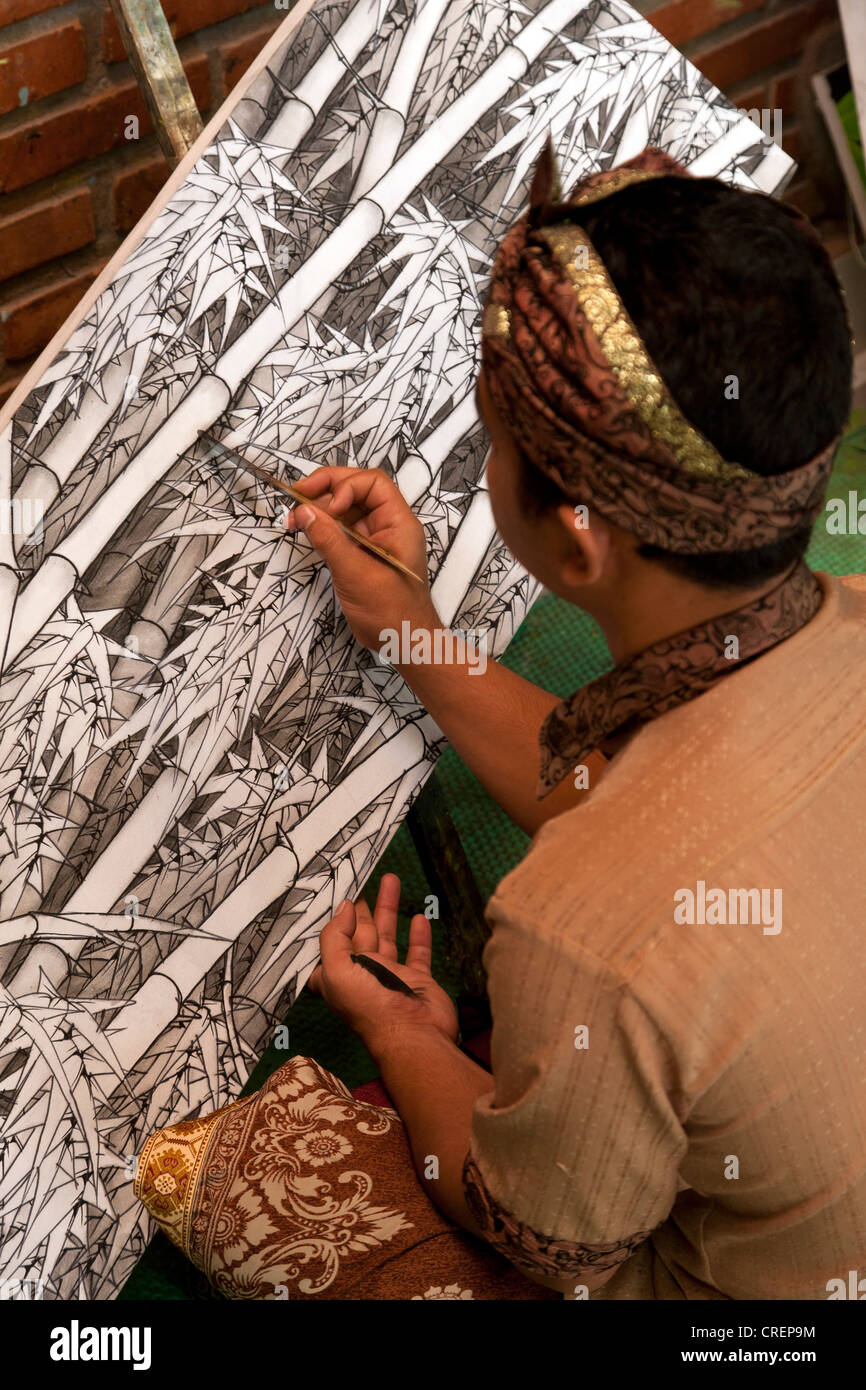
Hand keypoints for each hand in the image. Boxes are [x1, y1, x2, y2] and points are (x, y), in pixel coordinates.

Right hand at [284, 466, 439, 651]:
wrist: (405, 643)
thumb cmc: (394, 613)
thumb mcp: (356, 573)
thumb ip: (329, 540)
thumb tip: (304, 512)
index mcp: (399, 524)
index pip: (372, 484)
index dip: (344, 487)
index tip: (326, 508)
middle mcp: (389, 526)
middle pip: (356, 490)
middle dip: (325, 489)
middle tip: (297, 495)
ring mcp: (375, 540)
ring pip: (346, 510)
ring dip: (319, 508)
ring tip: (295, 517)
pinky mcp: (363, 555)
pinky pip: (342, 530)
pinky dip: (323, 527)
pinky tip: (306, 530)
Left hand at [307, 873, 458, 1049]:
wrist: (414, 1034)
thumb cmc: (371, 1006)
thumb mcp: (338, 970)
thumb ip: (335, 937)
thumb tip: (344, 908)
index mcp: (337, 975)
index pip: (326, 944)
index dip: (326, 922)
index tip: (329, 893)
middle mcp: (361, 974)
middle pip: (358, 933)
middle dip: (360, 907)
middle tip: (362, 876)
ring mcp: (391, 976)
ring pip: (387, 936)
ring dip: (388, 909)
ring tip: (391, 879)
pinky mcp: (416, 979)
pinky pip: (417, 953)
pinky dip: (417, 936)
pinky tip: (418, 917)